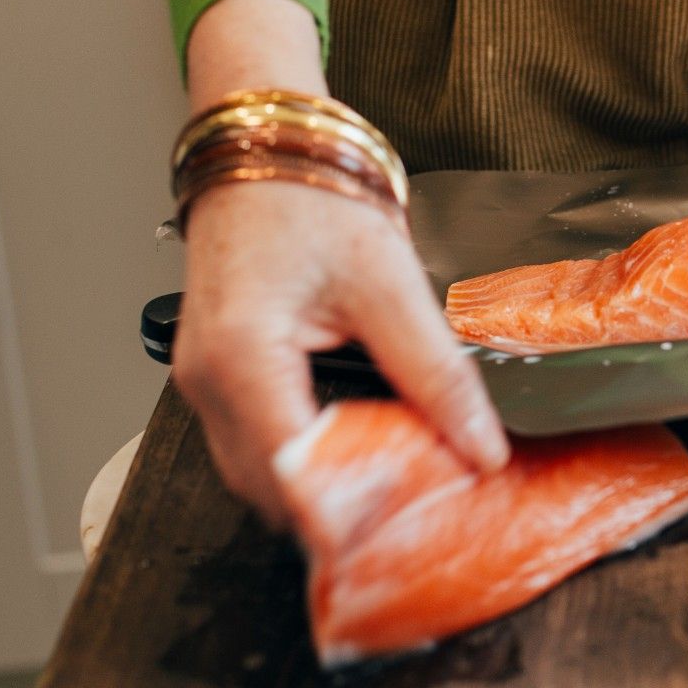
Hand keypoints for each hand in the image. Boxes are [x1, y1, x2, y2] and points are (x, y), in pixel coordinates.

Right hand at [175, 0, 505, 525]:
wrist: (266, 145)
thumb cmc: (313, 197)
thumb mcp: (390, 285)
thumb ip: (435, 373)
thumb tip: (481, 449)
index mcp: (243, 361)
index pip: (296, 478)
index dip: (355, 520)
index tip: (415, 542)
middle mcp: (208, 386)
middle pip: (277, 492)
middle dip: (348, 515)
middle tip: (427, 524)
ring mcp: (206, 386)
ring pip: (268, 477)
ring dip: (332, 491)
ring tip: (411, 492)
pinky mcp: (223, 378)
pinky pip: (266, 444)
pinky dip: (316, 460)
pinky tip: (374, 452)